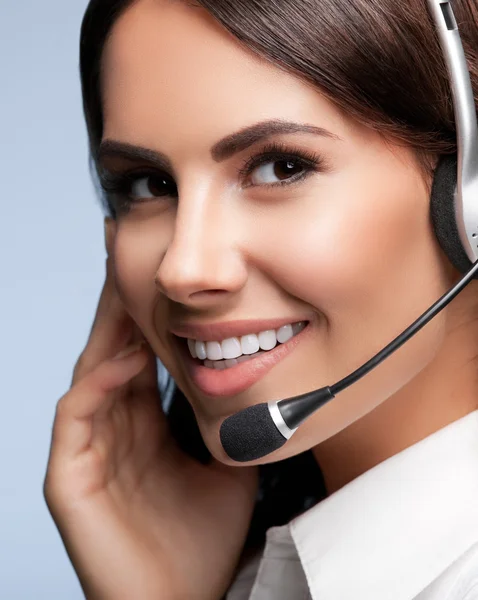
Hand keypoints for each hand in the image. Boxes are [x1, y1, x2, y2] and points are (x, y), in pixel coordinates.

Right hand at [43, 254, 258, 599]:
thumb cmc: (204, 537)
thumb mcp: (227, 465)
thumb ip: (230, 422)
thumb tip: (255, 379)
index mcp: (144, 426)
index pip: (140, 356)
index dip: (147, 317)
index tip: (162, 277)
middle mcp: (113, 429)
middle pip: (111, 352)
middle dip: (119, 306)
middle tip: (130, 256)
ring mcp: (88, 451)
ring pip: (91, 373)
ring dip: (107, 332)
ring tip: (125, 287)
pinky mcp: (69, 478)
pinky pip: (76, 416)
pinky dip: (97, 384)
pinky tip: (123, 358)